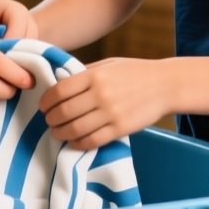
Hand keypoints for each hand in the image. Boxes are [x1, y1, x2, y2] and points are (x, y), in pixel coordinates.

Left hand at [40, 57, 173, 149]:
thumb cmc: (134, 72)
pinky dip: (78, 143)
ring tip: (58, 133)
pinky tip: (75, 141)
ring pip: (75, 129)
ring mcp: (111, 113)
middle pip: (63, 112)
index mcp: (94, 76)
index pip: (59, 91)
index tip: (43, 106)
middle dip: (51, 120)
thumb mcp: (108, 65)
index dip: (46, 101)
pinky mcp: (121, 129)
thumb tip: (59, 82)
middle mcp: (100, 94)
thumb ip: (84, 73)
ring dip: (61, 133)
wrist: (165, 85)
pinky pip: (92, 140)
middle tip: (49, 122)